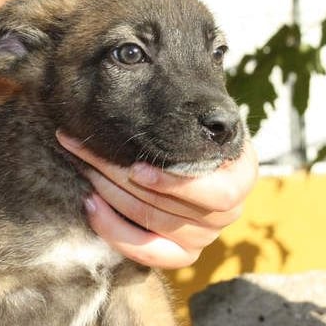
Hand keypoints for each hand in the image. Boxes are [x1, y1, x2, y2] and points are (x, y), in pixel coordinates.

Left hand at [56, 132, 258, 268]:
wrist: (194, 152)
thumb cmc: (194, 130)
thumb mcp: (201, 116)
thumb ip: (191, 112)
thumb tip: (173, 71)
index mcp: (242, 177)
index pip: (213, 195)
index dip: (172, 186)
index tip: (136, 168)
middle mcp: (229, 212)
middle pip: (170, 207)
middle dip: (121, 177)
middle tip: (86, 150)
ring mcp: (206, 236)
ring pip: (153, 225)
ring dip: (111, 197)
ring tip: (84, 171)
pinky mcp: (184, 254)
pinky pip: (150, 254)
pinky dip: (116, 233)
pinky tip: (92, 207)